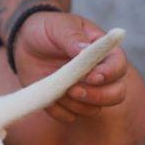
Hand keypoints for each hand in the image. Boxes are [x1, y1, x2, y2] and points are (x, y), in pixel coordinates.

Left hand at [12, 12, 129, 122]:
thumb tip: (85, 50)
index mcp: (104, 52)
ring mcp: (84, 91)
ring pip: (93, 109)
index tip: (91, 77)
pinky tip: (48, 96)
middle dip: (97, 96)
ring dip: (75, 104)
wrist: (25, 42)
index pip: (119, 67)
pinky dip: (58, 111)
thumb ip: (72, 38)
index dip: (109, 74)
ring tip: (57, 88)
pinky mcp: (66, 103)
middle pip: (116, 94)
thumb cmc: (47, 29)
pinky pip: (69, 117)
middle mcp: (99, 75)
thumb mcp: (59, 27)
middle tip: (73, 89)